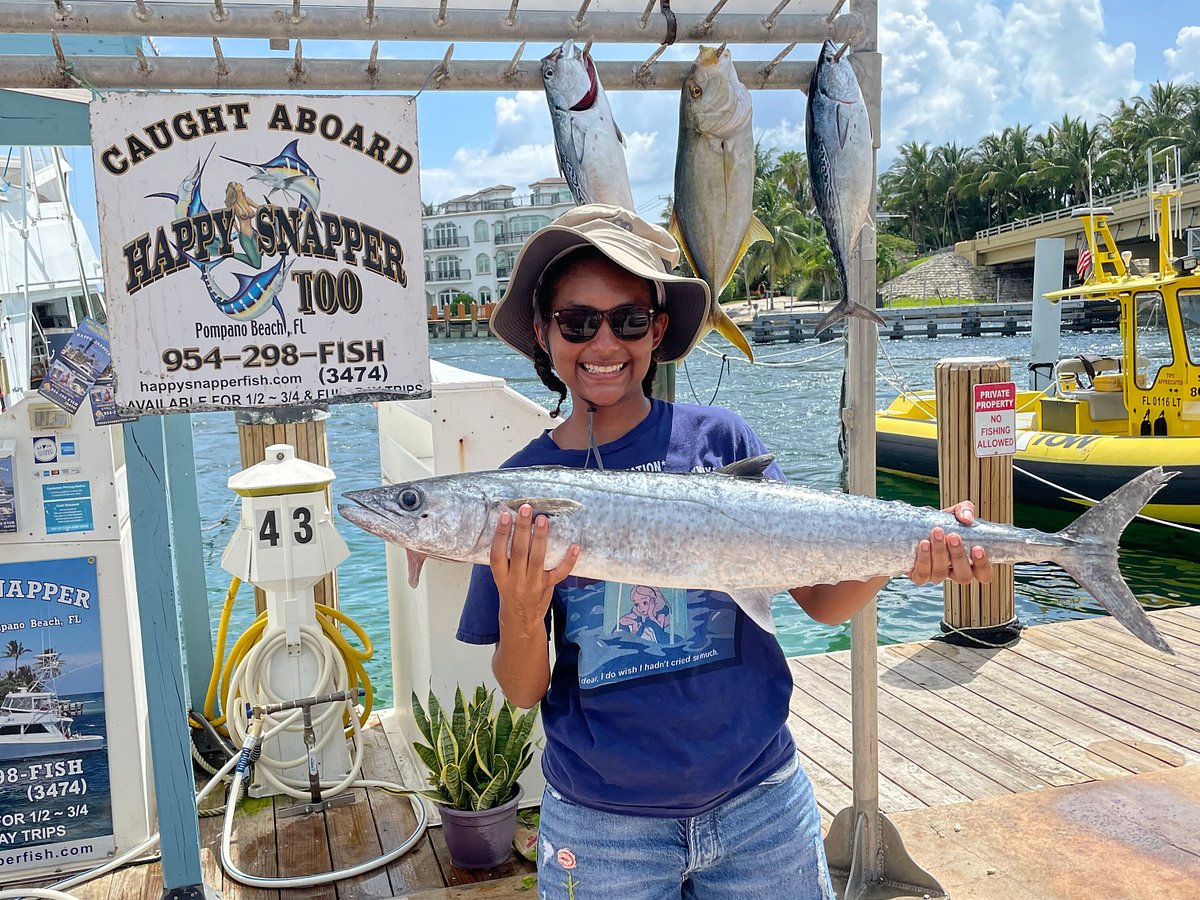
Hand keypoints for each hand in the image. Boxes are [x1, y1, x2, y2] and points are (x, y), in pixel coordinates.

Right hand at [490, 504, 579, 631]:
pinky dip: (568, 560)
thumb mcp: (501, 577)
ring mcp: (533, 584)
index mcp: (500, 576)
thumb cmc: (510, 591)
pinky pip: (560, 572)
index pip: (497, 553)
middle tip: (526, 509)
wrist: (521, 620)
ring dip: (541, 537)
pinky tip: (574, 546)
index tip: (505, 516)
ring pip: (538, 558)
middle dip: (522, 529)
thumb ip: (505, 557)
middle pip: (519, 552)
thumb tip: (511, 525)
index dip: (500, 534)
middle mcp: (516, 580)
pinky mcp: (548, 586)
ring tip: (543, 519)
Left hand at [907, 501, 993, 585]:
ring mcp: (937, 576)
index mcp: (971, 563)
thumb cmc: (943, 524)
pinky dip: (923, 560)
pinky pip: (922, 575)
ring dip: (939, 553)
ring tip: (937, 533)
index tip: (977, 548)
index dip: (983, 565)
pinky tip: (924, 544)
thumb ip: (966, 510)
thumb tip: (967, 518)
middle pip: (963, 576)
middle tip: (953, 536)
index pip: (984, 574)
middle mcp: (955, 573)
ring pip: (941, 575)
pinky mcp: (920, 576)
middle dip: (958, 556)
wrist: (917, 526)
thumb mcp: (957, 513)